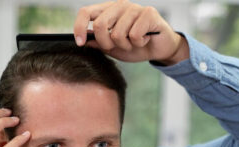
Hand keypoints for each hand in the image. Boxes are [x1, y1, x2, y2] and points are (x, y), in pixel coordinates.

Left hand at [74, 0, 189, 64]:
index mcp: (108, 11)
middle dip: (106, 44)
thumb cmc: (136, 47)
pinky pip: (134, 35)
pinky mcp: (149, 13)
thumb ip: (99, 43)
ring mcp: (134, 8)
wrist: (159, 49)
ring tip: (134, 43)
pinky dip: (139, 43)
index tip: (80, 43)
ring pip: (117, 34)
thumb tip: (85, 40)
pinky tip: (145, 39)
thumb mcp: (113, 48)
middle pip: (100, 25)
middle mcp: (119, 6)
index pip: (86, 12)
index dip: (79, 27)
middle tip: (117, 47)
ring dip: (125, 46)